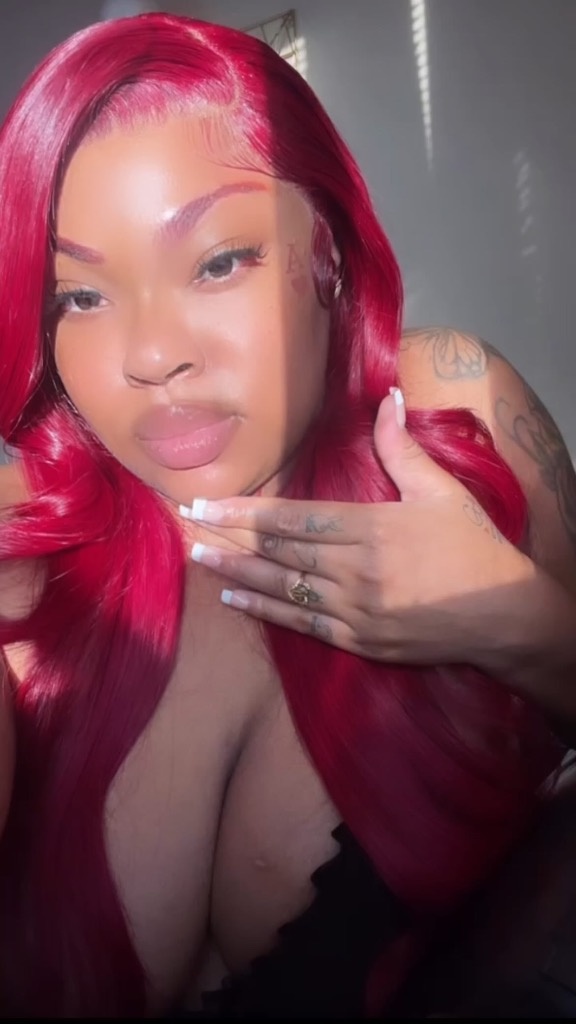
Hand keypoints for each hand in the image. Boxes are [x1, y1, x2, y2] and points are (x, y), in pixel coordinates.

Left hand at [180, 391, 534, 666]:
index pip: (292, 516)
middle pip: (278, 549)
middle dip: (228, 534)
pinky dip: (266, 609)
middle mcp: (354, 568)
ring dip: (236, 570)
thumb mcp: (442, 491)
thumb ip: (403, 449)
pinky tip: (235, 598)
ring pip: (282, 585)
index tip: (207, 502)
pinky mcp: (358, 639)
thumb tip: (389, 398)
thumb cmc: (473, 546)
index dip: (245, 509)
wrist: (503, 614)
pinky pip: (301, 622)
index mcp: (370, 526)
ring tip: (198, 557)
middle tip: (186, 522)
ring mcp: (354, 608)